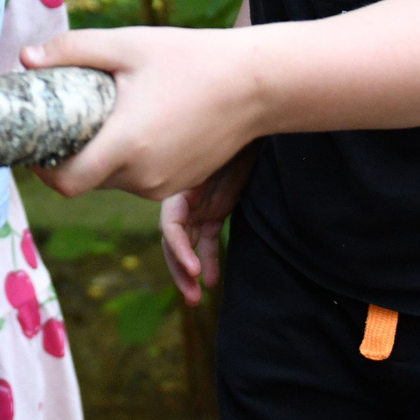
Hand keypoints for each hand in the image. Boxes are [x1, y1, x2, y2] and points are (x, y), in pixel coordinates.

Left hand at [23, 26, 266, 199]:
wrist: (256, 83)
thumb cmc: (190, 58)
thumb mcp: (127, 44)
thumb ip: (72, 50)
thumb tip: (25, 58)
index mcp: (126, 145)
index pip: (66, 183)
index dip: (43, 169)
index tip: (36, 144)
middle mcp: (144, 176)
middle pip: (86, 181)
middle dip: (71, 155)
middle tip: (68, 118)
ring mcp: (165, 185)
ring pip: (113, 181)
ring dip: (102, 157)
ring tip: (109, 115)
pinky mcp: (182, 184)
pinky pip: (141, 180)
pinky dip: (130, 160)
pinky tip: (140, 123)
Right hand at [161, 147, 255, 304]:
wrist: (249, 122)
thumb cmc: (233, 135)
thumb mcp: (219, 152)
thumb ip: (207, 169)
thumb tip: (199, 188)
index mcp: (179, 187)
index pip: (170, 226)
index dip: (180, 249)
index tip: (196, 270)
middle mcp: (184, 200)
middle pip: (173, 242)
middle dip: (180, 270)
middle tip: (192, 295)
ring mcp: (198, 206)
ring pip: (188, 246)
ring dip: (190, 271)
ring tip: (197, 297)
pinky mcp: (214, 211)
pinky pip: (207, 241)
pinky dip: (209, 260)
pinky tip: (212, 280)